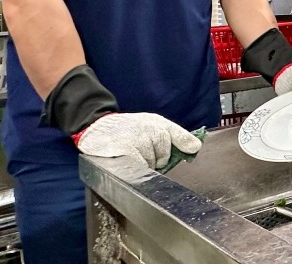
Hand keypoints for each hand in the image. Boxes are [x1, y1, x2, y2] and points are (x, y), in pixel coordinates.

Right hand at [75, 113, 202, 169]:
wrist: (96, 126)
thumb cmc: (127, 128)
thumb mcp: (151, 125)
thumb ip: (175, 136)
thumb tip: (196, 148)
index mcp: (157, 122)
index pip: (176, 134)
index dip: (184, 142)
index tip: (193, 150)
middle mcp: (149, 128)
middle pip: (164, 155)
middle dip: (155, 159)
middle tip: (141, 153)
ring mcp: (138, 139)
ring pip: (151, 164)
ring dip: (143, 165)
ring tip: (131, 156)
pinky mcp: (126, 150)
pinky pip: (139, 167)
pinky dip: (135, 169)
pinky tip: (126, 162)